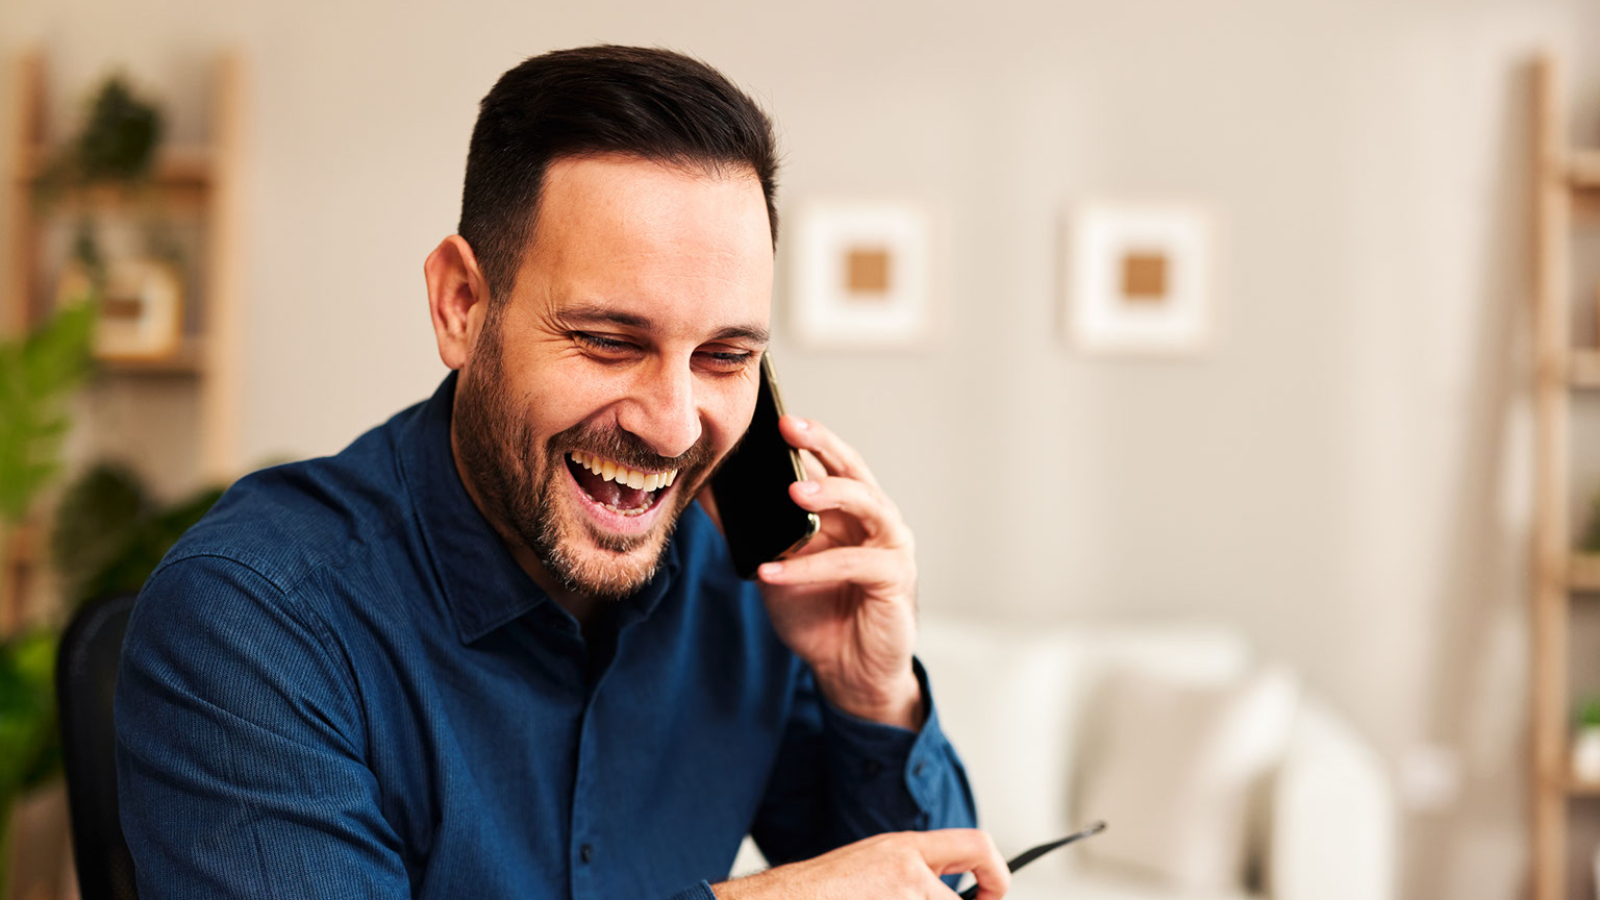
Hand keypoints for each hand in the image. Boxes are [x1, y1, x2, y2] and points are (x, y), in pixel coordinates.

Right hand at [710, 829, 1009, 899]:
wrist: (786, 899)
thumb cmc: (820, 889)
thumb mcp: (872, 863)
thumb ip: (912, 873)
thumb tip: (952, 892)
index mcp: (905, 848)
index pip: (977, 846)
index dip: (996, 873)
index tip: (991, 894)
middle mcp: (908, 872)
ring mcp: (901, 899)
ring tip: (880, 899)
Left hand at [756, 416, 920, 727]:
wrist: (848, 671)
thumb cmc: (817, 613)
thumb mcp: (772, 564)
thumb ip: (747, 530)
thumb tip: (705, 492)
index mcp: (849, 510)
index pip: (830, 461)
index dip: (808, 437)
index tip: (774, 416)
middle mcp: (875, 520)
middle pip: (854, 470)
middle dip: (822, 445)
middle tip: (789, 427)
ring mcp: (890, 547)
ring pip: (868, 506)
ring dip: (831, 494)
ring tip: (795, 492)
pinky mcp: (894, 580)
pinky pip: (851, 564)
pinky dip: (811, 567)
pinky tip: (774, 570)